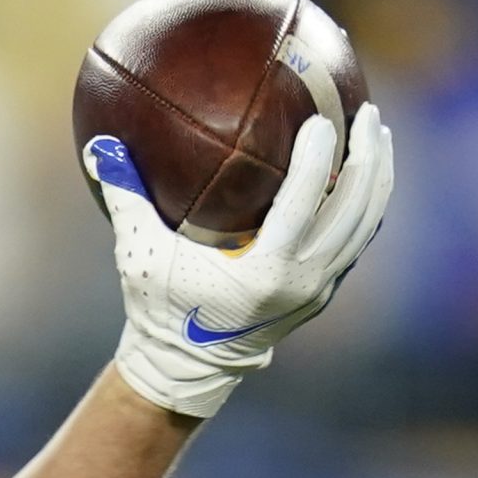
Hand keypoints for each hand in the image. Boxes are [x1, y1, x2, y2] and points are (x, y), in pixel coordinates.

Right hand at [84, 101, 393, 417]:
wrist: (187, 365)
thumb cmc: (160, 308)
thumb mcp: (139, 255)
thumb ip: (125, 199)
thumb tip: (100, 147)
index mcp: (265, 271)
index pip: (305, 203)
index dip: (318, 159)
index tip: (321, 119)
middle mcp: (302, 281)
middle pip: (354, 209)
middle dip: (367, 157)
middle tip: (366, 113)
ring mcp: (319, 289)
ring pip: (365, 225)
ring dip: (377, 177)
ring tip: (377, 134)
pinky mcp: (322, 291)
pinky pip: (356, 240)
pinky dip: (366, 204)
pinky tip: (365, 174)